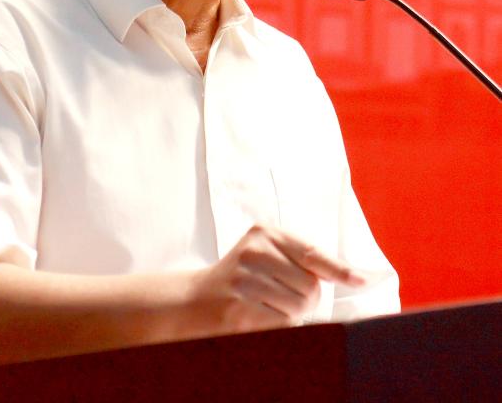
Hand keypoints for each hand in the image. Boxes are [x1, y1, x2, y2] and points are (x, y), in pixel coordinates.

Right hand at [188, 225, 364, 334]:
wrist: (193, 299)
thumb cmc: (241, 277)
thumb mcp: (266, 253)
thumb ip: (301, 259)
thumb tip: (350, 274)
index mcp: (265, 232)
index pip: (312, 253)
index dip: (340, 269)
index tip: (363, 279)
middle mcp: (254, 251)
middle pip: (311, 286)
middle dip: (307, 299)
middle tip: (282, 295)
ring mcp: (244, 280)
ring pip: (299, 307)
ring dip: (293, 314)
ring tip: (268, 305)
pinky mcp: (239, 310)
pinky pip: (282, 323)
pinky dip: (279, 324)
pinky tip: (259, 315)